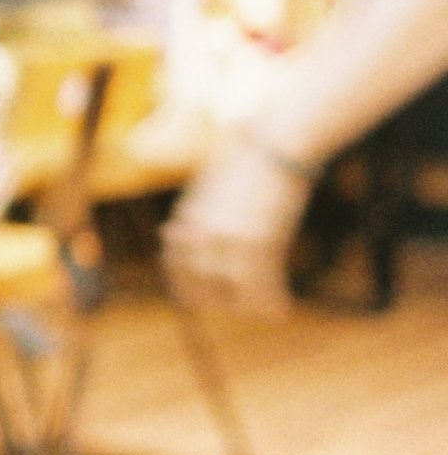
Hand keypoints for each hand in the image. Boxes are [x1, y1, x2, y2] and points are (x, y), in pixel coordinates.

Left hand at [163, 134, 309, 313]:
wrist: (276, 144)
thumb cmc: (251, 159)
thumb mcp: (213, 186)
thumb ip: (199, 213)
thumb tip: (186, 232)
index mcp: (185, 216)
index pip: (173, 262)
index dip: (187, 283)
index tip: (203, 296)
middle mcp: (198, 232)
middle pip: (199, 284)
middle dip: (220, 301)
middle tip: (242, 308)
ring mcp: (225, 239)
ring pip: (231, 292)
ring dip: (250, 305)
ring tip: (269, 311)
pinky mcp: (255, 241)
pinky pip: (260, 284)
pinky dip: (271, 300)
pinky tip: (281, 310)